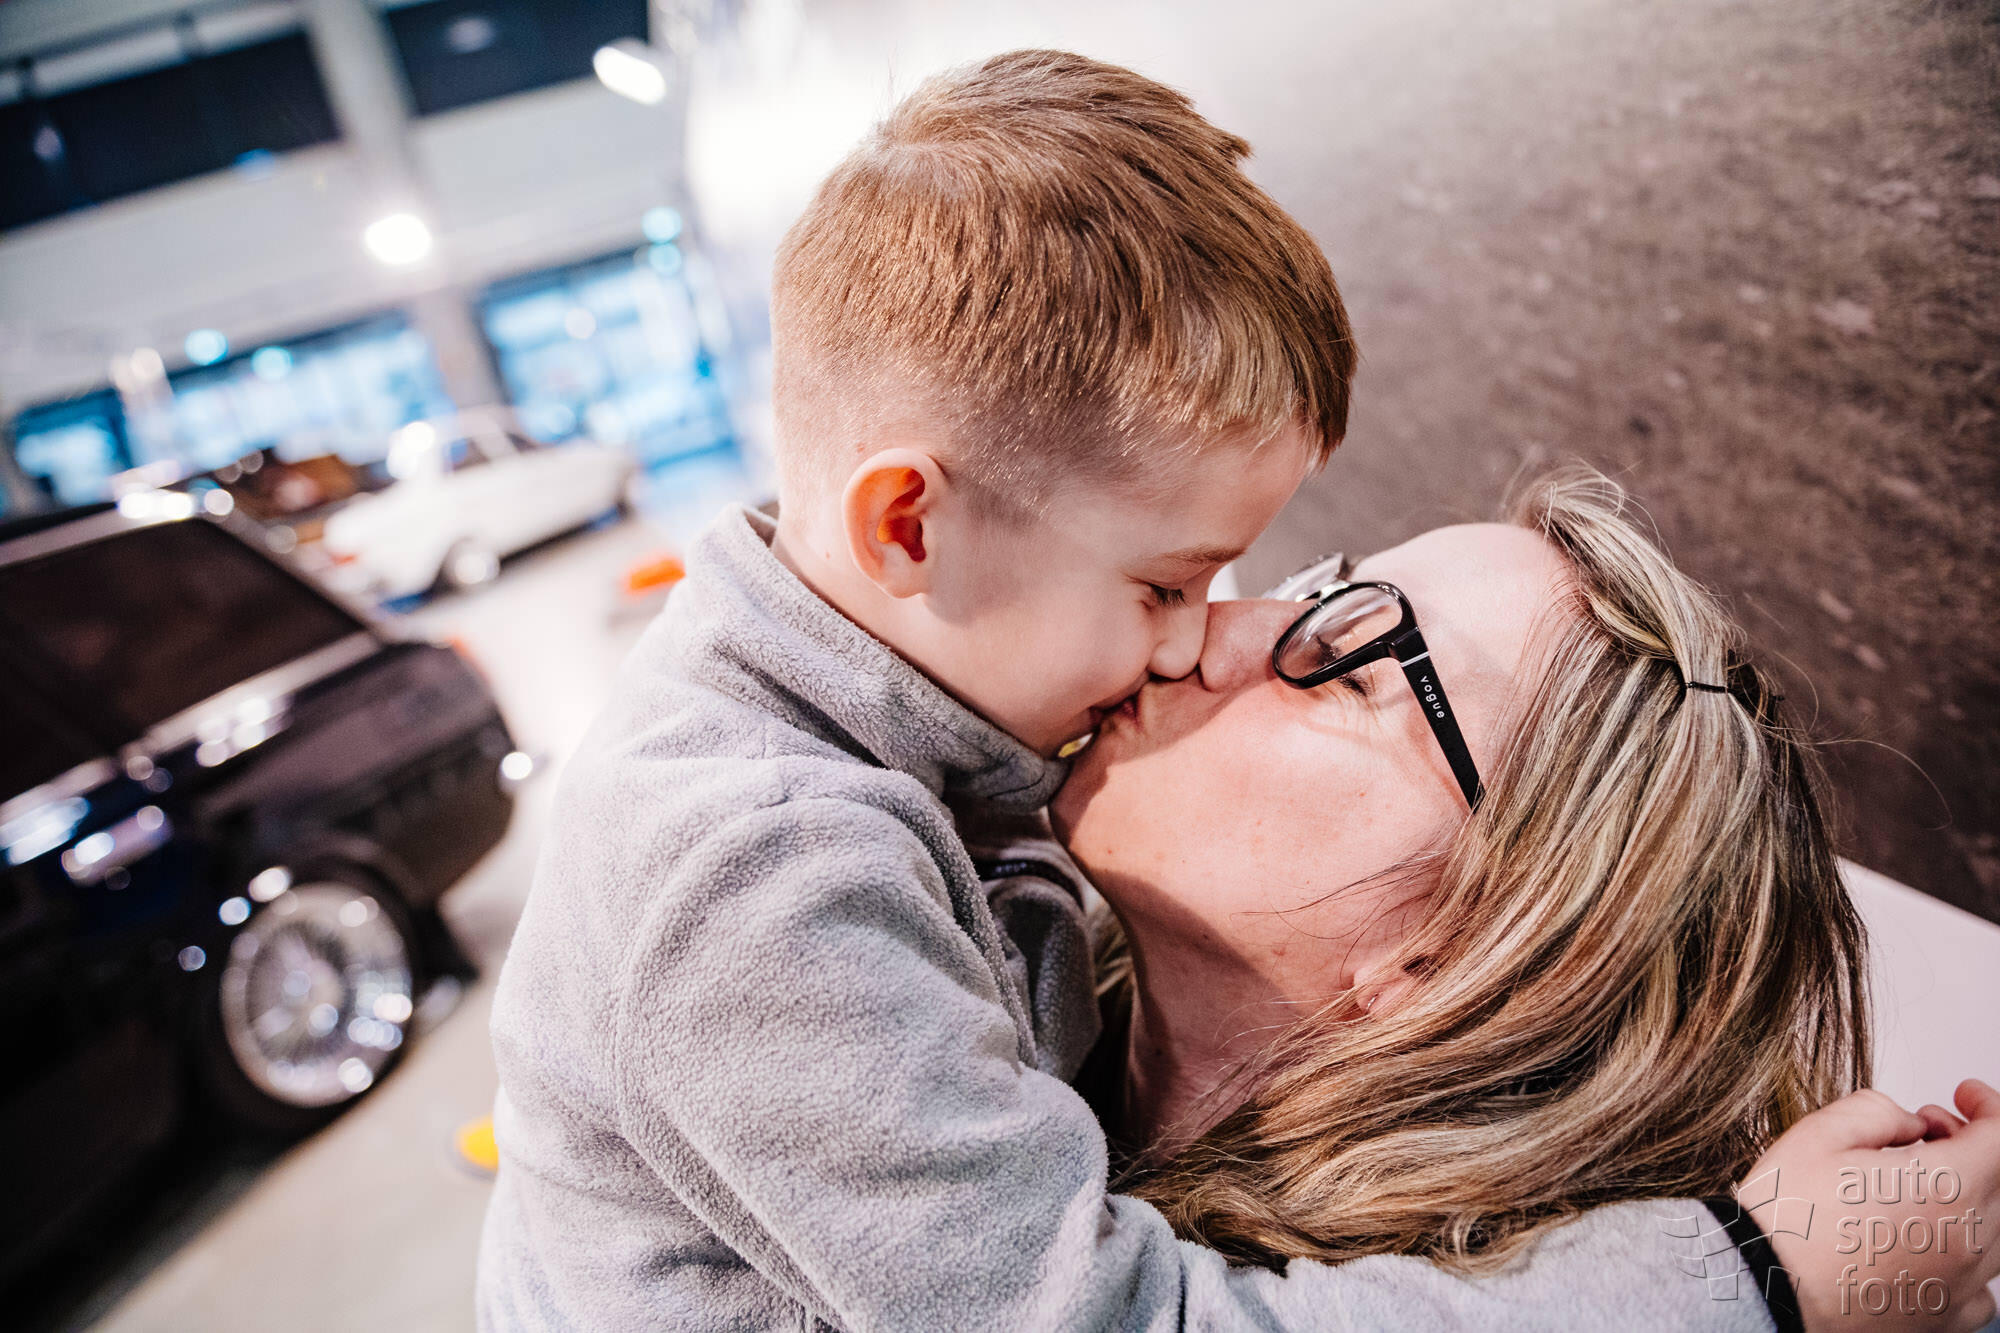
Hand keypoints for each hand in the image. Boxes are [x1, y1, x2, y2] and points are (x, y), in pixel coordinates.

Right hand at [1737, 1081, 1999, 1331]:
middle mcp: (1969, 1242)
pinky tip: (1927, 1244)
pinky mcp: (1944, 1320)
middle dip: (1973, 1145)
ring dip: (1970, 1197)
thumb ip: (1877, 1111)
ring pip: (1995, 1232)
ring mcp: (1961, 1287)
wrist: (1764, 1294)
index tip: (1965, 1095)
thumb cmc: (1786, 1221)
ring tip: (1919, 1187)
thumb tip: (1909, 1122)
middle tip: (1929, 1131)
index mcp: (1947, 1189)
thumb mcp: (1818, 1134)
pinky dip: (1965, 1255)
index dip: (1987, 1105)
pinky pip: (1981, 1286)